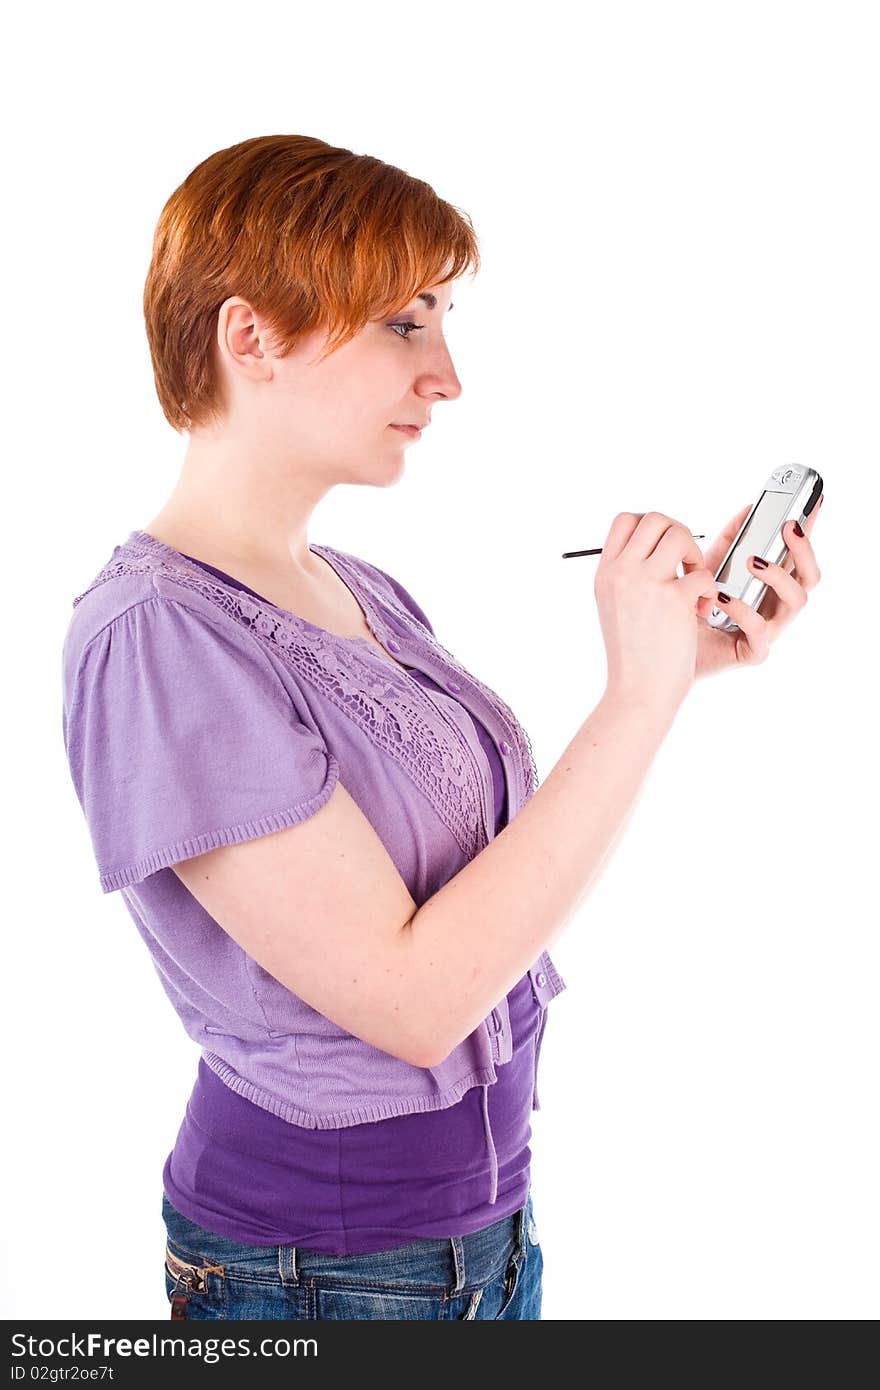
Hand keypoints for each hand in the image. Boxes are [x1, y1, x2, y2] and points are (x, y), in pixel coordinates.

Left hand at [694, 496, 823, 678]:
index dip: (809, 530)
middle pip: (809, 577)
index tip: (812, 501)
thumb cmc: (692, 606)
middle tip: (788, 527)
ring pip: (797, 601)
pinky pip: (761, 630)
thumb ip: (731, 538)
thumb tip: (749, 507)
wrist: (667, 644)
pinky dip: (744, 611)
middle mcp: (776, 605)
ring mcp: (770, 628)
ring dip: (778, 576)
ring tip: (752, 560)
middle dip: (804, 549)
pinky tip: (724, 598)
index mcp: (770, 584)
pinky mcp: (754, 651)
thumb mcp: (709, 565)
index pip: (798, 554)